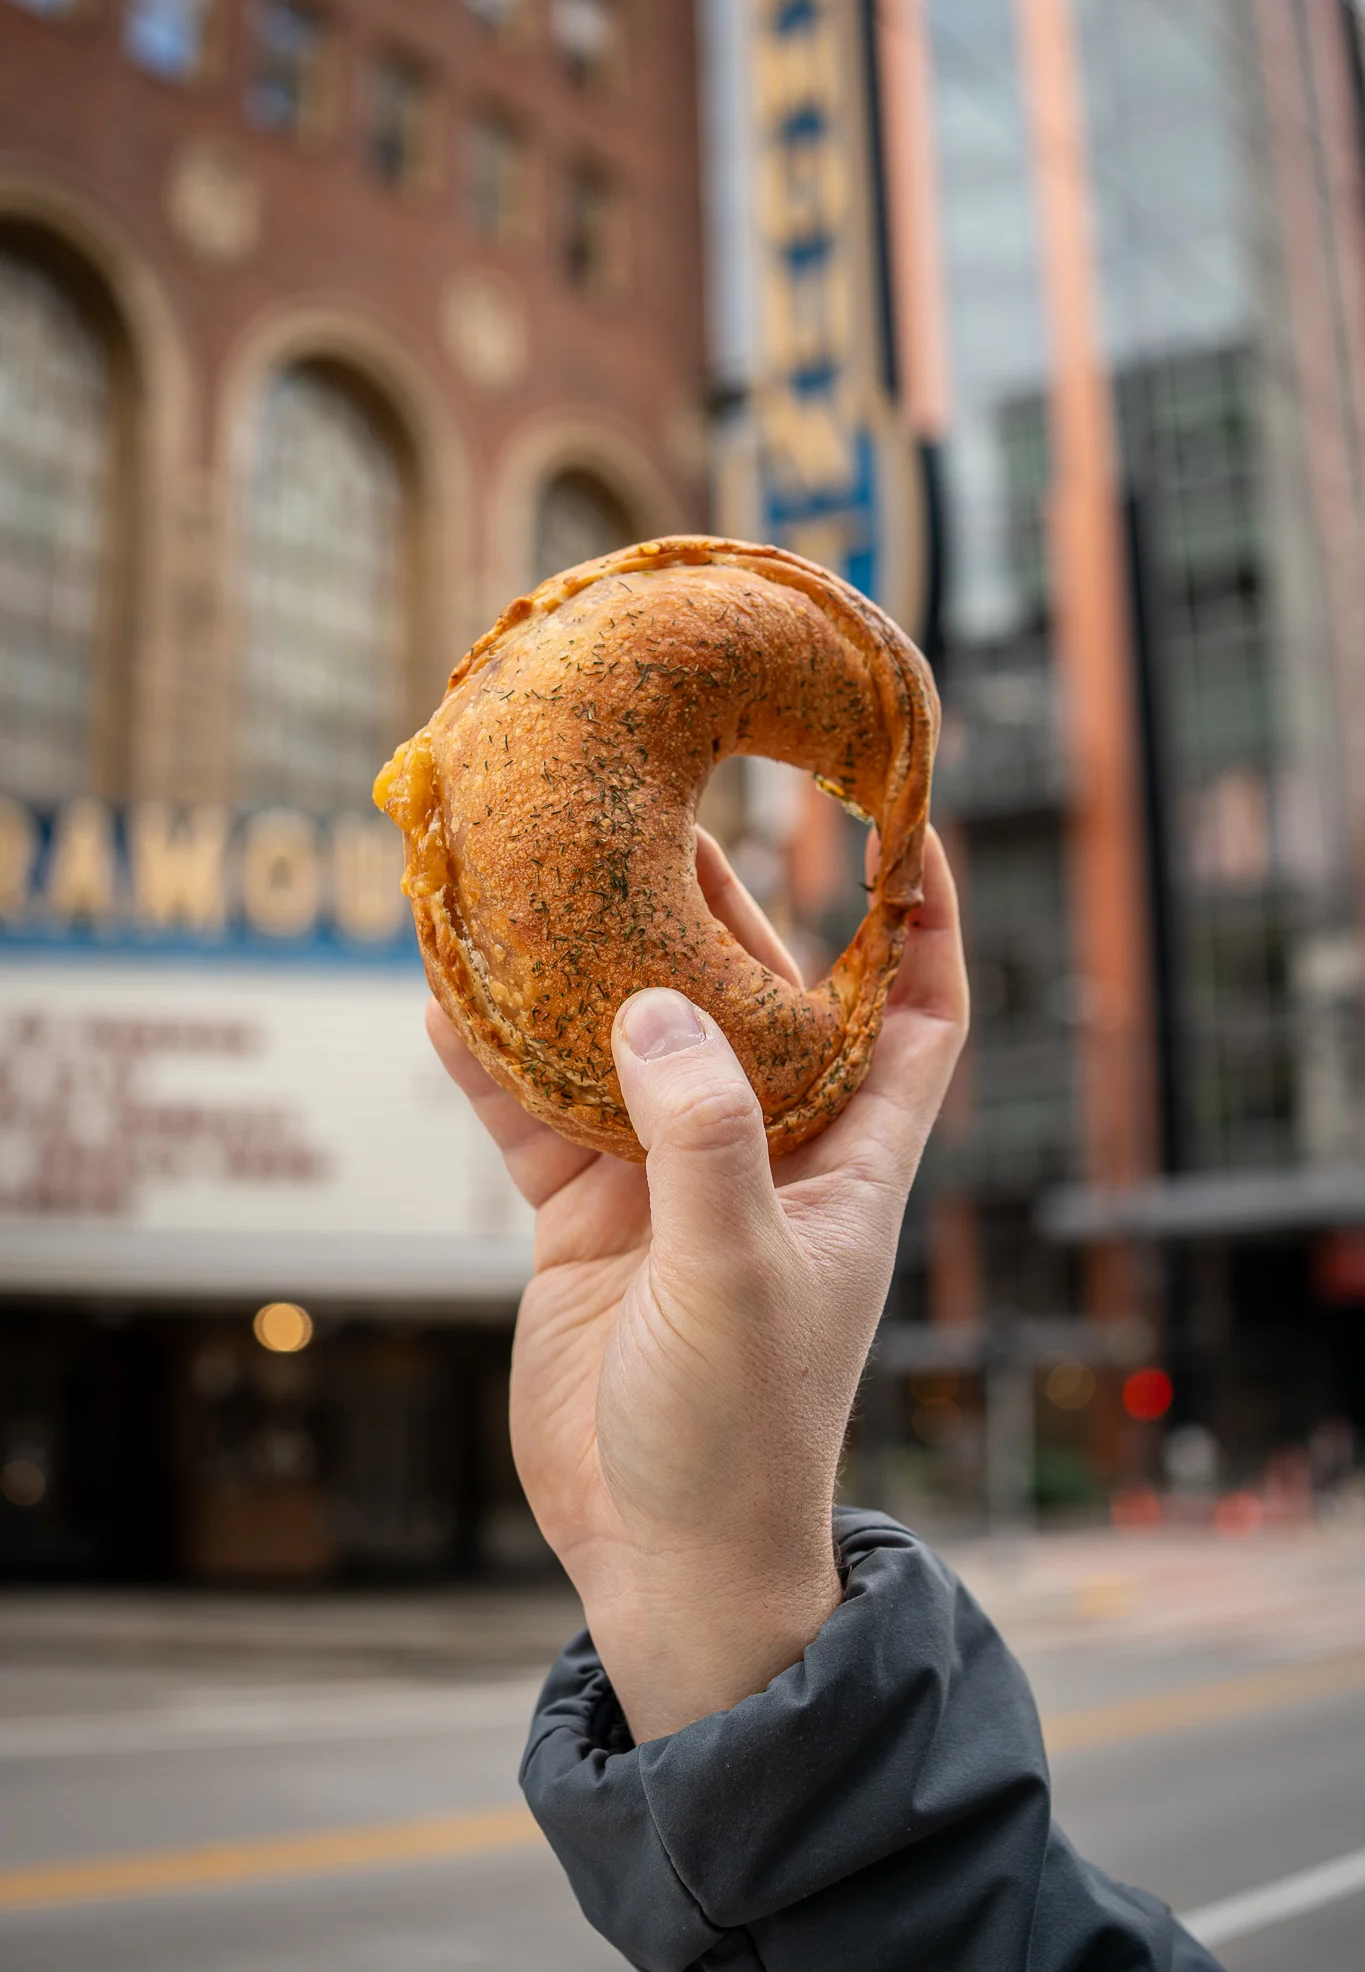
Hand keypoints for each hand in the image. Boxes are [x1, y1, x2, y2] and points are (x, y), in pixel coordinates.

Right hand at [427, 826, 967, 1740]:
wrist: (660, 1558)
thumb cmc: (741, 1432)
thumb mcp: (736, 1275)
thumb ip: (702, 1138)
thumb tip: (649, 1005)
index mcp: (849, 1158)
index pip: (913, 1009)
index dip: (918, 917)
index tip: (898, 817)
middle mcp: (767, 1153)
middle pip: (755, 997)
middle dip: (717, 908)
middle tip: (662, 811)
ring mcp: (672, 1183)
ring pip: (632, 1044)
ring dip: (589, 971)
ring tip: (540, 878)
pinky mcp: (590, 1223)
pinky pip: (538, 1117)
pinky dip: (496, 1065)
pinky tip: (448, 1003)